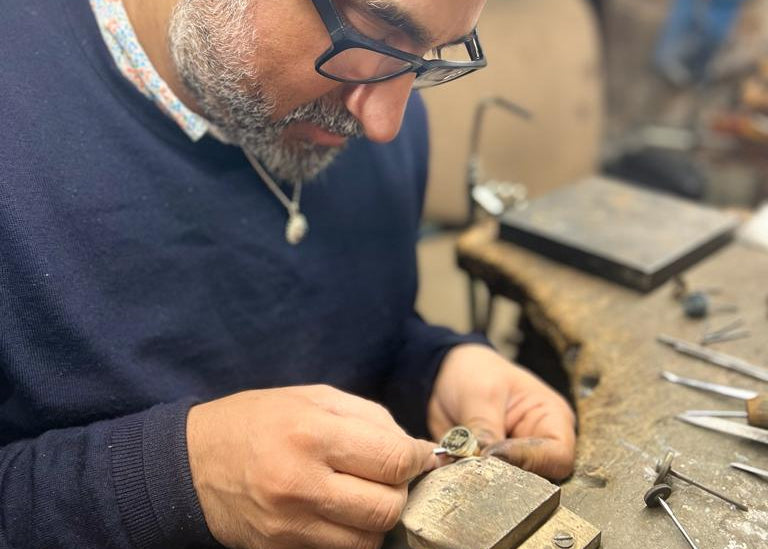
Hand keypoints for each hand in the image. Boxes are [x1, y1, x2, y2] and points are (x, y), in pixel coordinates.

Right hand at [187, 385, 437, 548]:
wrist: (193, 464)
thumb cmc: (258, 421)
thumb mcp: (313, 398)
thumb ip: (370, 419)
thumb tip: (415, 449)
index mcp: (310, 434)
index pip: (392, 460)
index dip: (417, 458)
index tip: (417, 454)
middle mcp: (301, 484)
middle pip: (387, 507)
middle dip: (400, 490)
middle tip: (388, 475)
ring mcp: (290, 526)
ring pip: (369, 539)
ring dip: (378, 517)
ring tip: (362, 493)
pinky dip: (352, 534)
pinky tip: (341, 511)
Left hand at [428, 344, 575, 479]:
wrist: (446, 373)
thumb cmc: (476, 371)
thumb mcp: (482, 393)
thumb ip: (485, 428)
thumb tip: (484, 460)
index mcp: (552, 419)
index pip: (558, 456)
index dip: (529, 460)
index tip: (494, 454)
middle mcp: (539, 445)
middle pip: (537, 478)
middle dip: (504, 474)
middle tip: (473, 464)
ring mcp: (515, 460)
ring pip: (509, 487)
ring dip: (482, 477)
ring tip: (459, 460)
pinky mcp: (491, 469)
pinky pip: (482, 484)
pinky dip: (465, 477)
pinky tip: (449, 462)